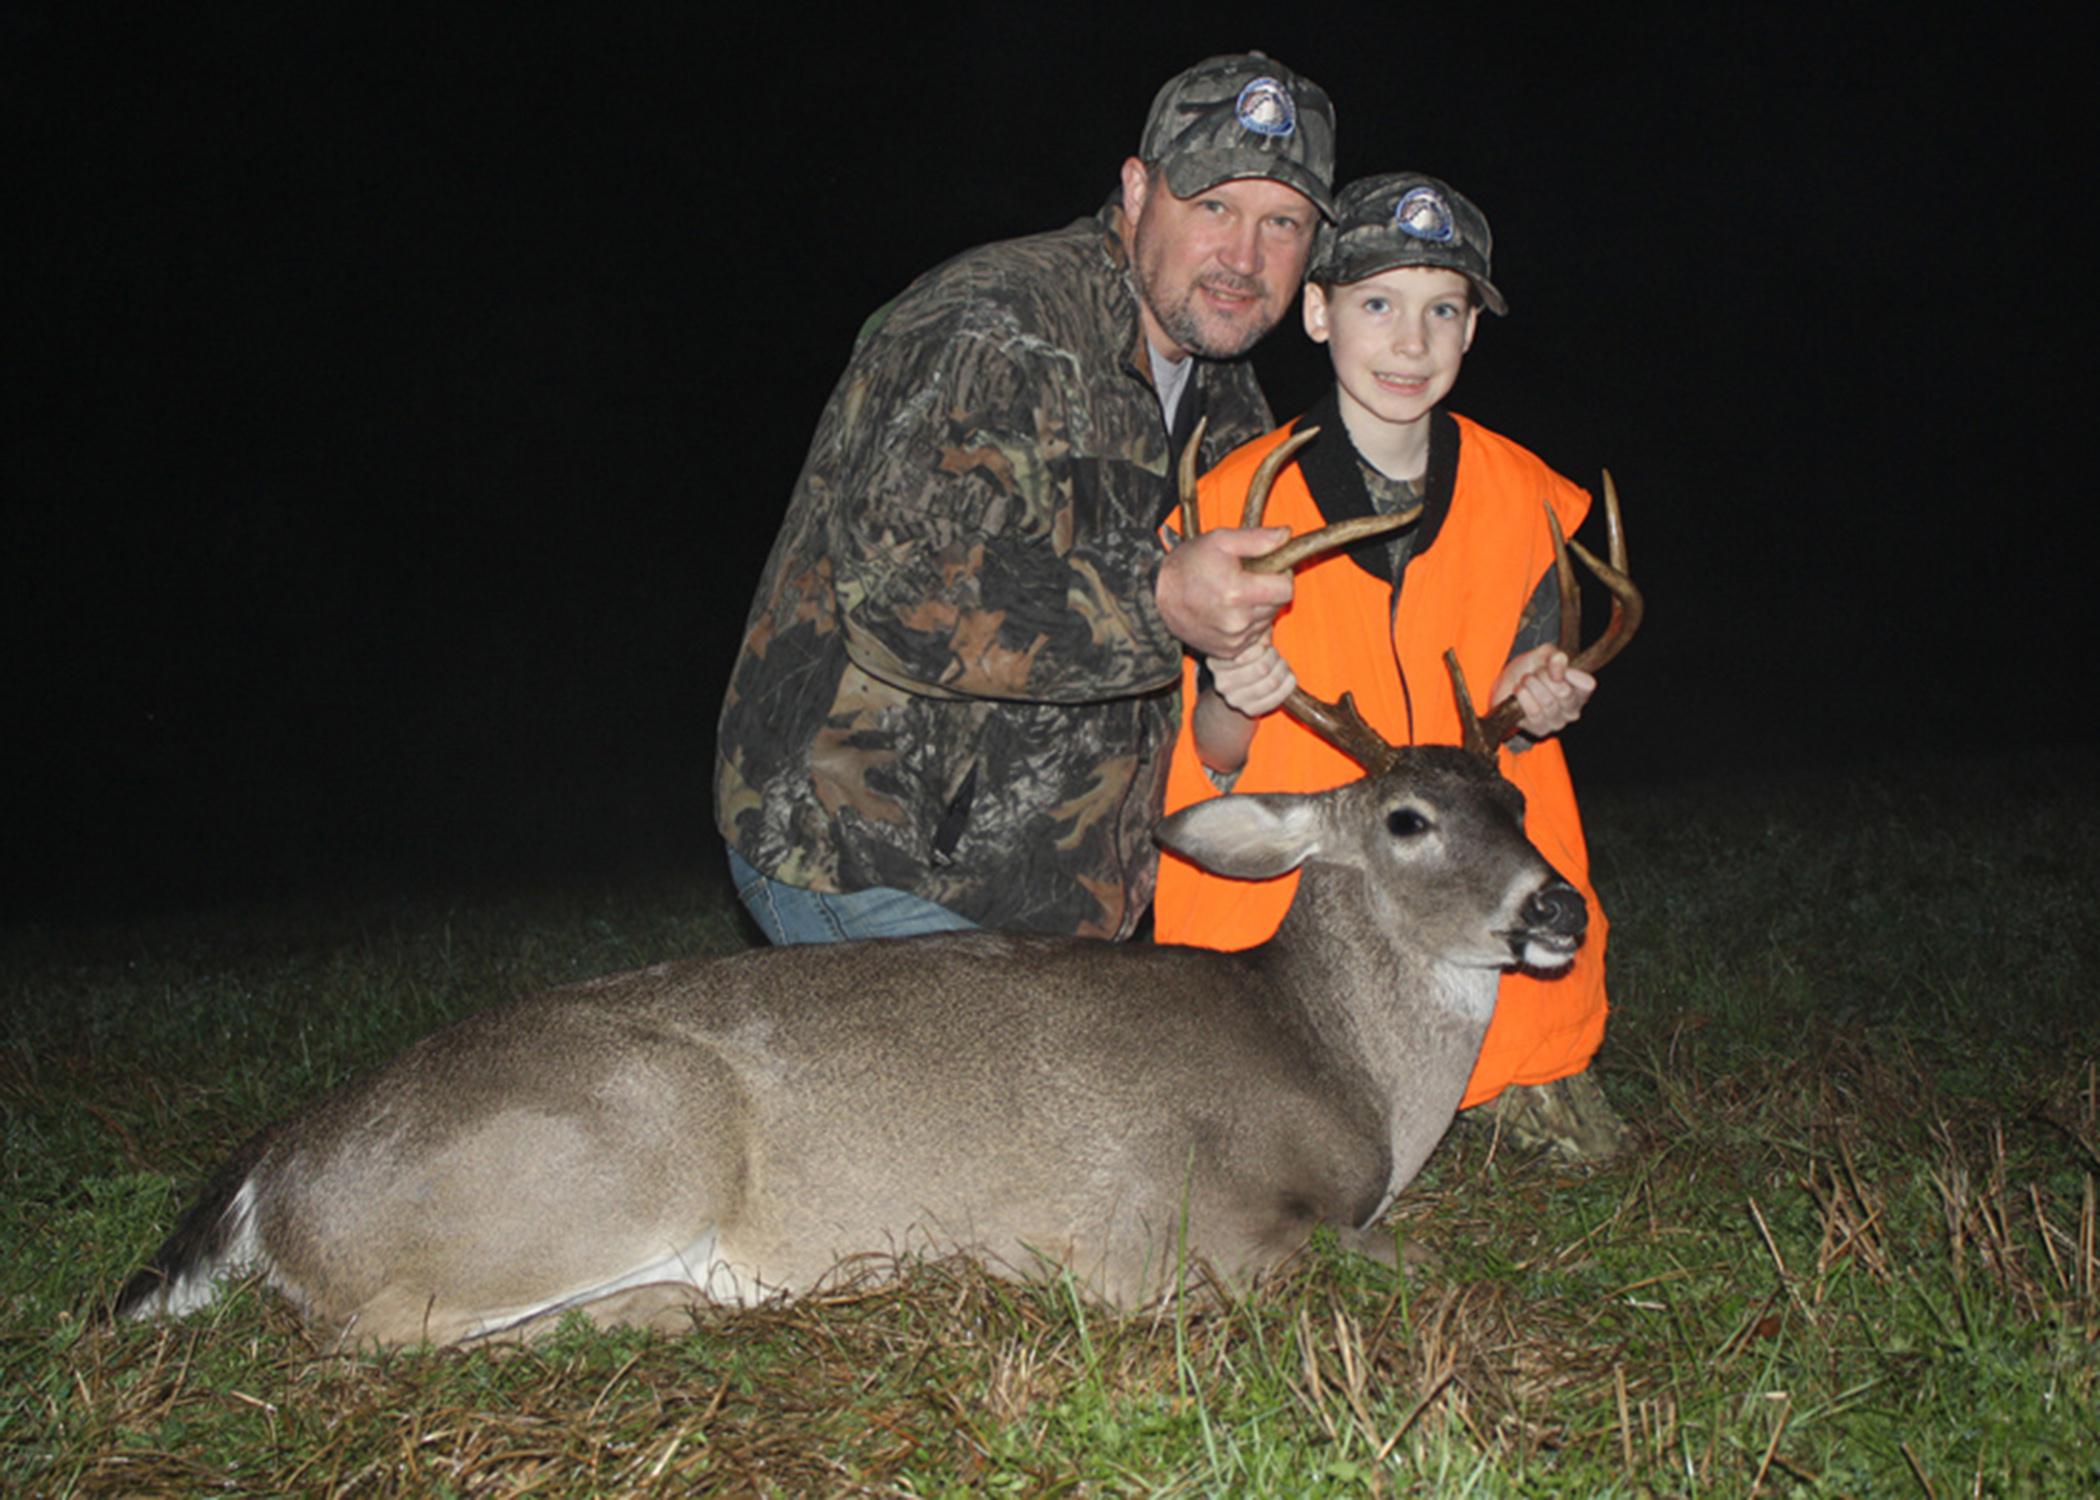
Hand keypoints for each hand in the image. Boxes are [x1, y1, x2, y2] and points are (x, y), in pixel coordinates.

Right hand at [1156, 527, 1293, 659]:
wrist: (1156, 595)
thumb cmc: (1188, 564)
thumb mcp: (1220, 540)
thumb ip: (1257, 538)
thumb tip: (1286, 535)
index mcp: (1237, 592)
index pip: (1286, 590)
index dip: (1281, 576)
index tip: (1268, 570)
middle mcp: (1237, 621)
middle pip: (1276, 606)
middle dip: (1268, 591)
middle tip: (1247, 580)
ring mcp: (1232, 639)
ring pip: (1265, 622)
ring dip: (1257, 609)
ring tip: (1234, 596)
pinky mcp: (1228, 652)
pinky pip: (1252, 637)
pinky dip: (1246, 625)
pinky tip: (1228, 613)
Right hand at [1205, 636, 1295, 717]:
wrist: (1235, 690)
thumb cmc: (1243, 660)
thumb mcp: (1244, 643)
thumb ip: (1254, 634)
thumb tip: (1267, 628)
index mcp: (1216, 663)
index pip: (1246, 653)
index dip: (1262, 646)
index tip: (1264, 645)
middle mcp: (1222, 684)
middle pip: (1262, 668)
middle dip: (1275, 657)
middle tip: (1276, 654)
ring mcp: (1235, 700)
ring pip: (1272, 682)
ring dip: (1283, 670)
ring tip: (1282, 664)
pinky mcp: (1250, 711)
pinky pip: (1278, 697)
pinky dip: (1289, 684)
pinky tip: (1289, 677)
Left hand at [1489, 645, 1594, 739]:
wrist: (1508, 685)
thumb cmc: (1531, 670)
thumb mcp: (1543, 655)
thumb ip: (1554, 656)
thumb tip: (1559, 660)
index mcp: (1580, 690)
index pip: (1587, 685)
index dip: (1572, 674)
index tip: (1556, 664)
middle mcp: (1572, 709)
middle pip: (1564, 692)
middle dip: (1544, 676)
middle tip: (1534, 672)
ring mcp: (1557, 721)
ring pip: (1548, 702)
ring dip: (1532, 685)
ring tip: (1525, 680)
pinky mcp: (1539, 729)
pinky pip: (1534, 712)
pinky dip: (1524, 697)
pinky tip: (1520, 690)